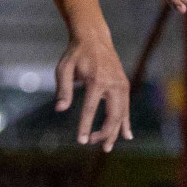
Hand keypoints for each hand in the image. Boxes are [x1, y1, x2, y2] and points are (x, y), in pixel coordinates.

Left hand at [54, 35, 131, 151]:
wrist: (94, 39)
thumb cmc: (76, 55)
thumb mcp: (64, 68)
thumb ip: (63, 89)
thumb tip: (60, 109)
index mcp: (97, 81)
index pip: (91, 109)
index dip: (86, 127)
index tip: (81, 141)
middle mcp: (113, 84)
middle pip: (112, 116)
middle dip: (104, 133)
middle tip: (92, 144)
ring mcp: (122, 85)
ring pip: (122, 114)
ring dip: (115, 132)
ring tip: (106, 147)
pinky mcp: (124, 86)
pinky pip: (127, 108)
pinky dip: (126, 123)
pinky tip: (126, 136)